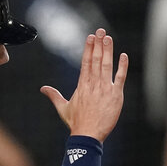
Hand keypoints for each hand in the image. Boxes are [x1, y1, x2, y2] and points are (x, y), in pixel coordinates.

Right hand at [41, 28, 127, 142]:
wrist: (87, 134)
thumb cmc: (76, 123)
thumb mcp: (63, 108)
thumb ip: (54, 95)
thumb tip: (43, 89)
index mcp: (82, 85)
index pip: (86, 62)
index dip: (89, 48)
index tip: (91, 37)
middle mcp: (93, 84)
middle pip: (96, 60)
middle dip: (98, 44)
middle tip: (101, 31)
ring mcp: (105, 89)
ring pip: (106, 65)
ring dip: (108, 51)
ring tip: (108, 38)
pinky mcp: (115, 95)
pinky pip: (120, 78)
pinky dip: (122, 67)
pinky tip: (124, 56)